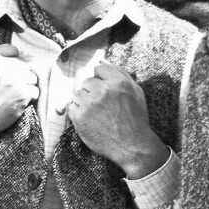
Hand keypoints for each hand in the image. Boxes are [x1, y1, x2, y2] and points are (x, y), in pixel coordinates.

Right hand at [0, 44, 38, 153]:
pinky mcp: (22, 94)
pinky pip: (35, 91)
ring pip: (33, 77)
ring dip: (27, 86)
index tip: (13, 70)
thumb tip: (16, 50)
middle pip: (26, 64)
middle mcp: (2, 66)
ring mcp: (14, 80)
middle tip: (14, 87)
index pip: (14, 50)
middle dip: (22, 75)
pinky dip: (29, 98)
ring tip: (15, 95)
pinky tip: (18, 102)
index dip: (16, 60)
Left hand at [68, 62, 168, 178]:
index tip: (104, 89)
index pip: (99, 69)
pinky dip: (79, 113)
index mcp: (118, 82)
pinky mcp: (80, 118)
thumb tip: (103, 61)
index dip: (102, 79)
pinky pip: (72, 107)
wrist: (132, 146)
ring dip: (85, 102)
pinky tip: (91, 120)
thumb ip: (121, 74)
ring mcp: (89, 104)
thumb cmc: (136, 120)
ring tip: (97, 114)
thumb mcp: (137, 93)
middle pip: (87, 82)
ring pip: (78, 94)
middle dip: (93, 91)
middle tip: (102, 105)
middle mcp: (103, 90)